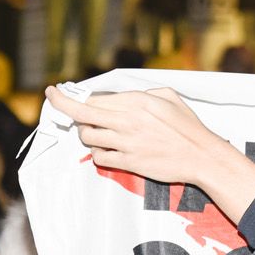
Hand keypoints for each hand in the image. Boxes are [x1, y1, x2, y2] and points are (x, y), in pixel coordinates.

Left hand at [44, 86, 254, 221]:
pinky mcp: (129, 163)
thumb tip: (121, 94)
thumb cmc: (188, 127)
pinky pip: (99, 158)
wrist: (201, 156)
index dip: (74, 95)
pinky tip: (105, 150)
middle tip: (53, 99)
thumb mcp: (169, 97)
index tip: (59, 91)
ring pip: (87, 136)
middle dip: (62, 105)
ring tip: (95, 133)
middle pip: (82, 113)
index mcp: (137, 101)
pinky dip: (98, 153)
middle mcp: (128, 120)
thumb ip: (143, 91)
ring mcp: (127, 143)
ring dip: (86, 134)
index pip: (95, 97)